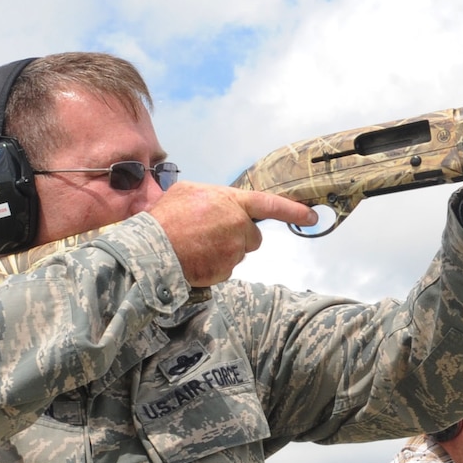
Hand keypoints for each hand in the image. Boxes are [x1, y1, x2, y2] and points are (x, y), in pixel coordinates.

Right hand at [147, 182, 316, 285]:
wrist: (151, 249)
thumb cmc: (166, 217)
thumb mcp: (189, 192)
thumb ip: (213, 196)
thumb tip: (219, 203)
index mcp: (232, 203)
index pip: (270, 205)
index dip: (293, 210)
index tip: (312, 216)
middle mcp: (238, 226)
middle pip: (252, 236)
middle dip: (237, 237)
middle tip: (209, 234)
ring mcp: (233, 251)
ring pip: (238, 253)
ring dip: (223, 251)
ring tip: (196, 245)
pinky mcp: (225, 271)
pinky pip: (226, 268)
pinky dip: (213, 265)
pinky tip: (195, 258)